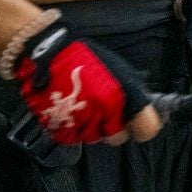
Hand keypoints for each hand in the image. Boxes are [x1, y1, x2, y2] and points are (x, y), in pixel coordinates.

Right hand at [11, 19, 159, 146]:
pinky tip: (69, 108)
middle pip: (118, 137)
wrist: (45, 54)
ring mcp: (80, 124)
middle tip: (104, 108)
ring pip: (95, 137)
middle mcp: (102, 114)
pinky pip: (74, 137)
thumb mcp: (116, 68)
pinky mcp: (61, 130)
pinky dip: (72, 126)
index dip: (141, 126)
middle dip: (112, 125)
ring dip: (91, 125)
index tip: (136, 122)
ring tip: (82, 103)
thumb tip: (142, 110)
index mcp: (119, 97)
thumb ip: (131, 93)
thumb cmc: (81, 56)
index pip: (145, 129)